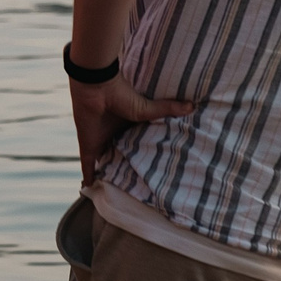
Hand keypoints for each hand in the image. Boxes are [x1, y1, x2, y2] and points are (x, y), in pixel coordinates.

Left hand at [69, 75, 190, 183]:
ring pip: (104, 163)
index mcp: (127, 126)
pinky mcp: (88, 147)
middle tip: (134, 186)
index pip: (135, 144)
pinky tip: (88, 190)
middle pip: (119, 155)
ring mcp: (100, 142)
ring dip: (107, 174)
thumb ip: (166, 109)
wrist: (96, 87)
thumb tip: (192, 106)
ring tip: (115, 193)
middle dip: (124, 168)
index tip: (150, 169)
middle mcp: (113, 135)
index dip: (140, 156)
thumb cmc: (121, 94)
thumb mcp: (146, 108)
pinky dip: (88, 178)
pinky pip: (88, 166)